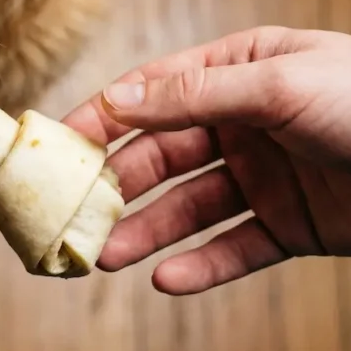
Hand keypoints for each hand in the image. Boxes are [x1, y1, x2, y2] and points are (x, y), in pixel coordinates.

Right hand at [62, 26, 350, 294]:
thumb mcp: (279, 84)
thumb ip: (194, 94)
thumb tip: (117, 99)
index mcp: (239, 70)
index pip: (155, 92)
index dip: (104, 116)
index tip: (59, 143)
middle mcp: (245, 122)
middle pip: (165, 154)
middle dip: (121, 185)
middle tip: (79, 213)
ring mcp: (266, 176)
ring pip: (191, 207)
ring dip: (149, 232)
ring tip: (109, 257)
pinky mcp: (291, 226)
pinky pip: (235, 247)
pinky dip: (202, 266)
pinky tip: (169, 280)